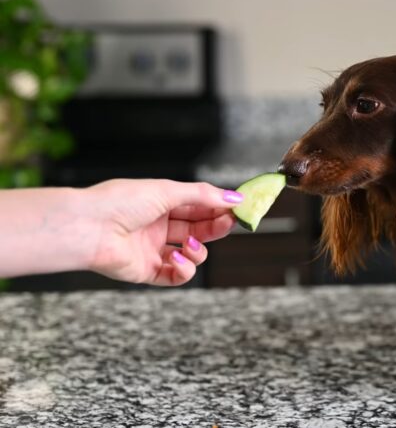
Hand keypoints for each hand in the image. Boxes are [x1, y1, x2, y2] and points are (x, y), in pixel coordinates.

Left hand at [85, 179, 243, 285]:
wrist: (87, 228)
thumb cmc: (120, 202)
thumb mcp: (167, 191)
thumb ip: (203, 196)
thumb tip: (234, 198)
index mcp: (161, 203)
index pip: (199, 206)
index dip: (219, 208)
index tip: (239, 208)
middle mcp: (158, 226)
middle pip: (199, 229)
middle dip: (216, 228)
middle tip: (229, 224)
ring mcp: (153, 249)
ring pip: (191, 254)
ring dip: (198, 250)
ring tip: (189, 244)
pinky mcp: (147, 271)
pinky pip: (176, 275)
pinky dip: (183, 268)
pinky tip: (176, 258)